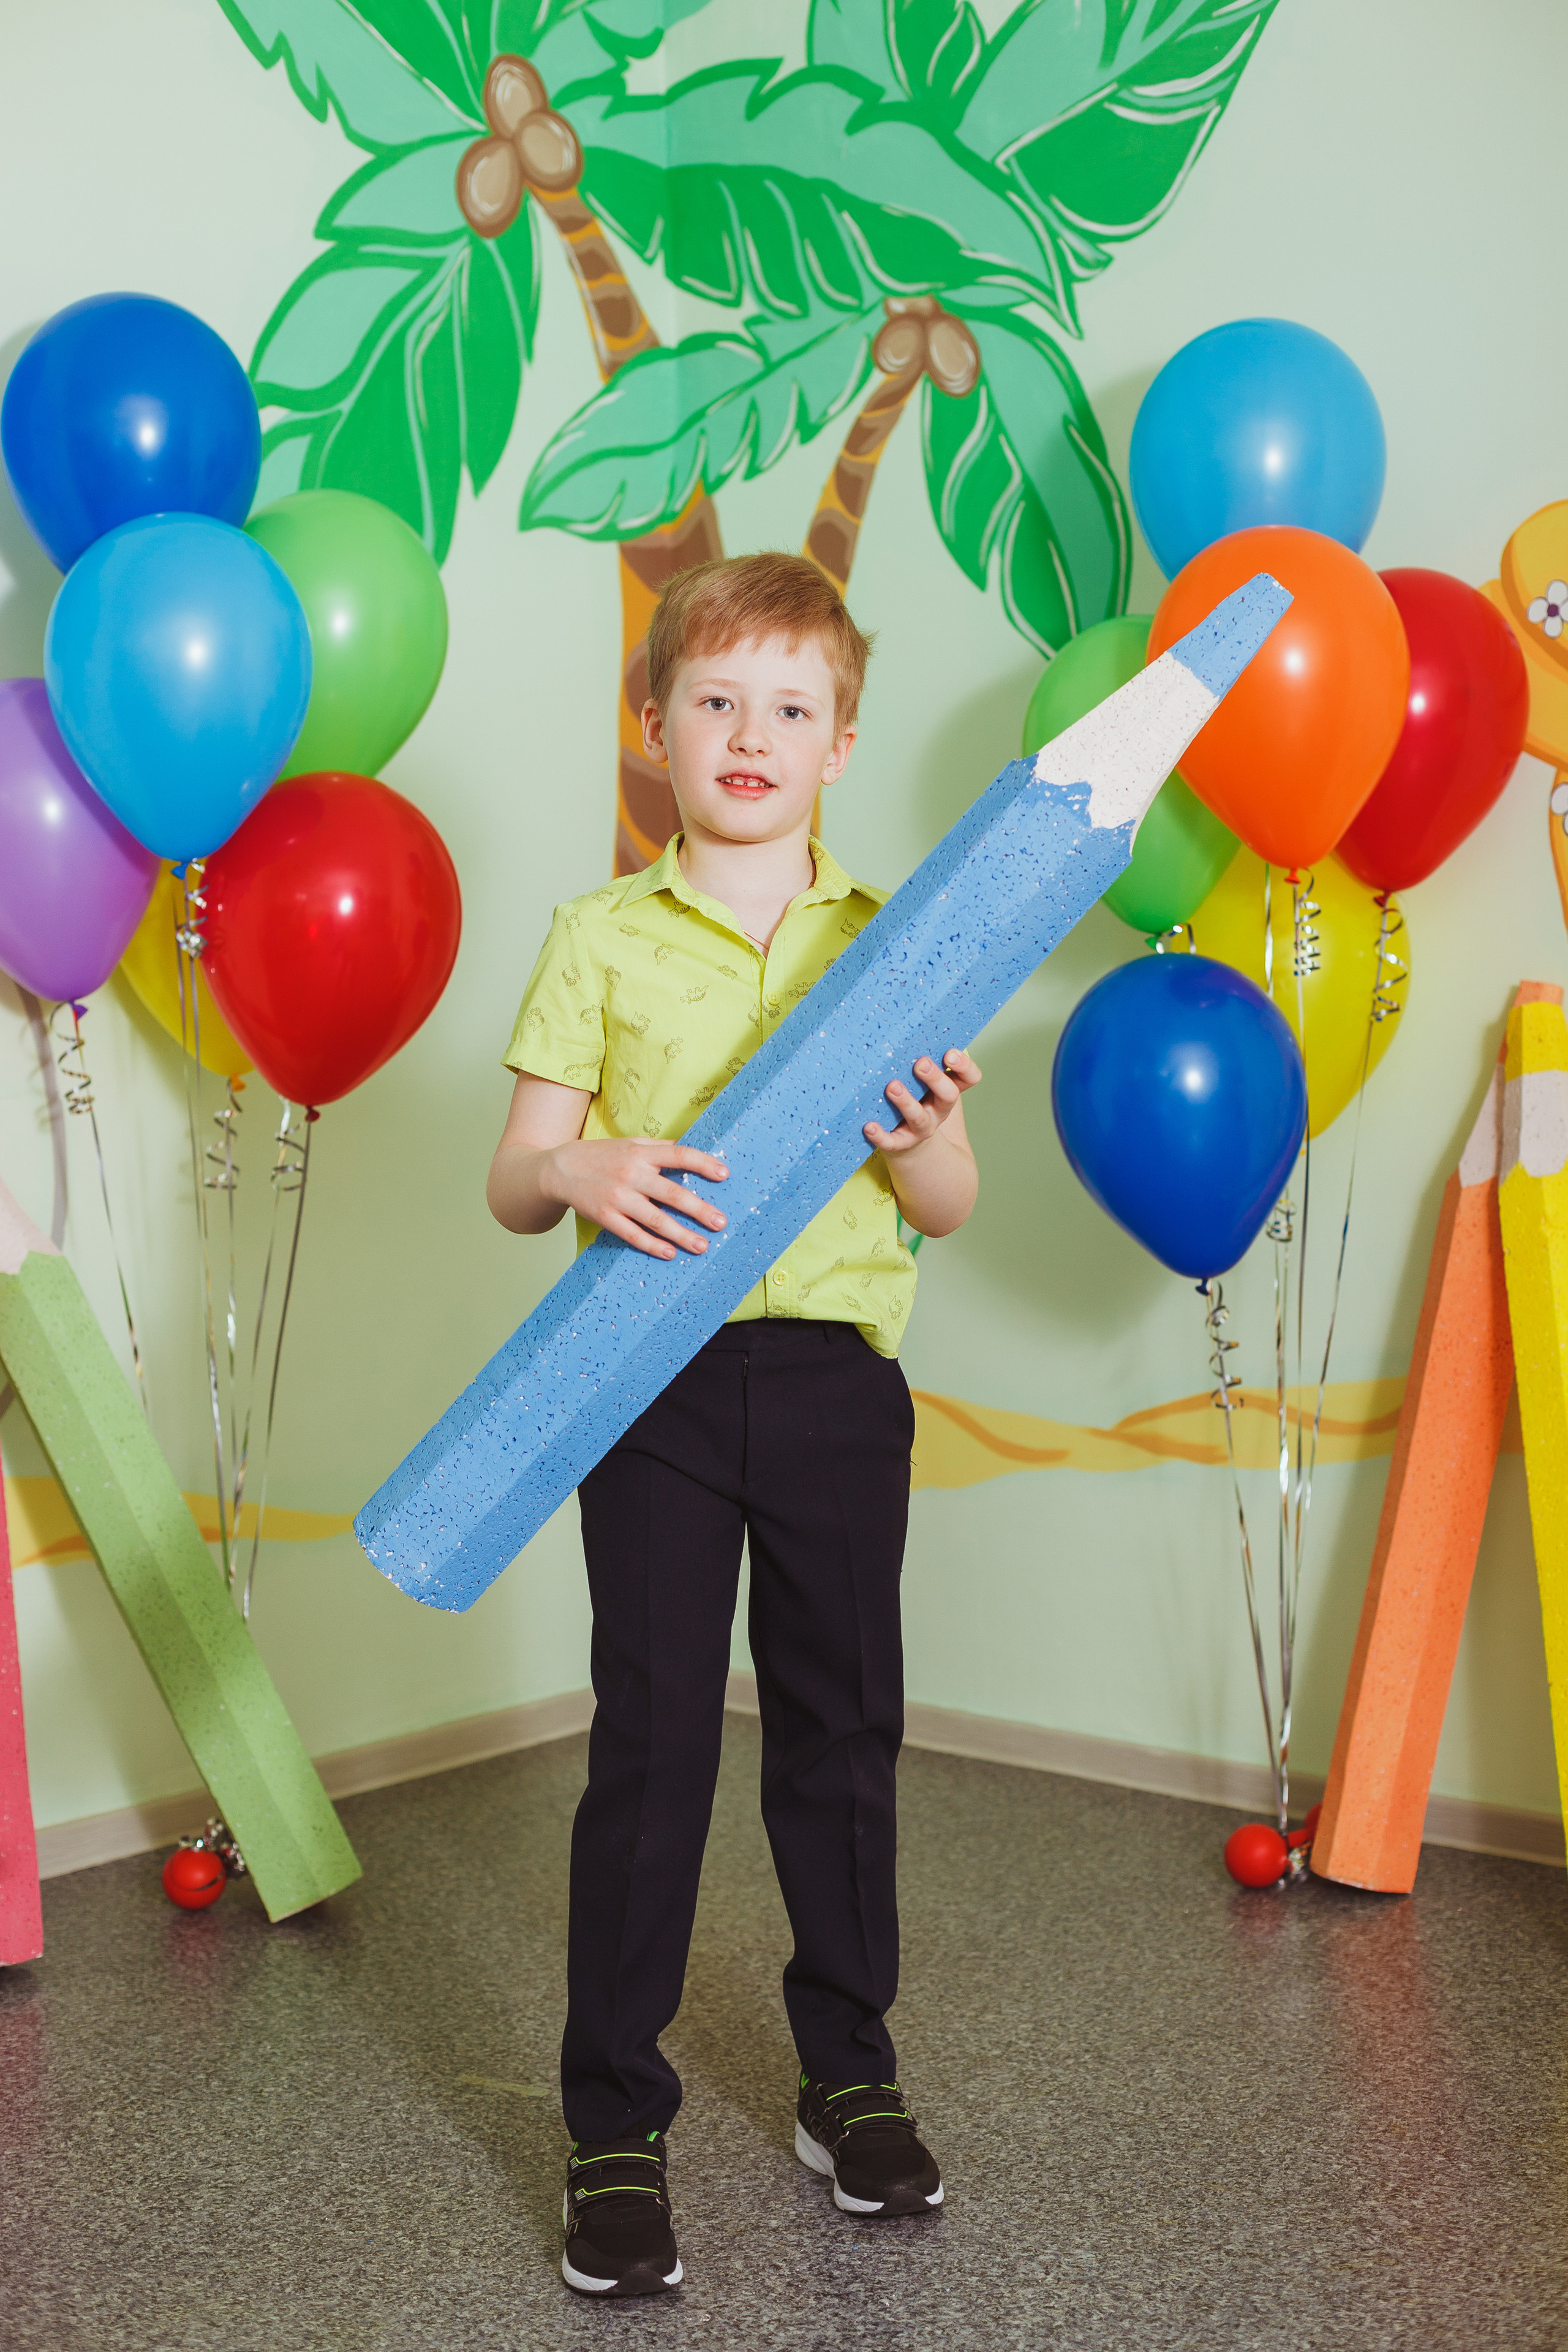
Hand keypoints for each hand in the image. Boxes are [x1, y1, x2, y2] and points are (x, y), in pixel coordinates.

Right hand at [540, 1136, 727, 1259]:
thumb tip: (693, 1149)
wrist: (559, 1169)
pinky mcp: (605, 1216)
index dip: (702, 1163)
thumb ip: (661, 1148)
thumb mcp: (632, 1144)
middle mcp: (631, 1175)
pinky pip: (632, 1234)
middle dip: (698, 1209)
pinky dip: (652, 1245)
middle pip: (671, 1193)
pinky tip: (669, 1253)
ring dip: (680, 1235)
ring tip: (701, 1246)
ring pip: (654, 1219)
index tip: (725, 1174)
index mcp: (641, 1153)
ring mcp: (617, 1198)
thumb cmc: (602, 1155)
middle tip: (720, 1223)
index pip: (678, 1155)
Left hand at [864, 1050, 981, 1155]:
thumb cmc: (916, 1100)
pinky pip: (892, 1141)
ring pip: (919, 1118)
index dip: (964, 1066)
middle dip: (935, 1078)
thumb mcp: (925, 1081)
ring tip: (892, 1086)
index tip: (949, 1054)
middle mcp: (938, 1109)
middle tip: (920, 1063)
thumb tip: (901, 1014)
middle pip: (948, 1095)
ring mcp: (921, 1128)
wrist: (911, 1145)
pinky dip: (881, 1135)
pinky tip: (869, 1126)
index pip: (969, 1078)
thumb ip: (922, 1056)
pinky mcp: (901, 1143)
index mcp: (947, 1090)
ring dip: (907, 1102)